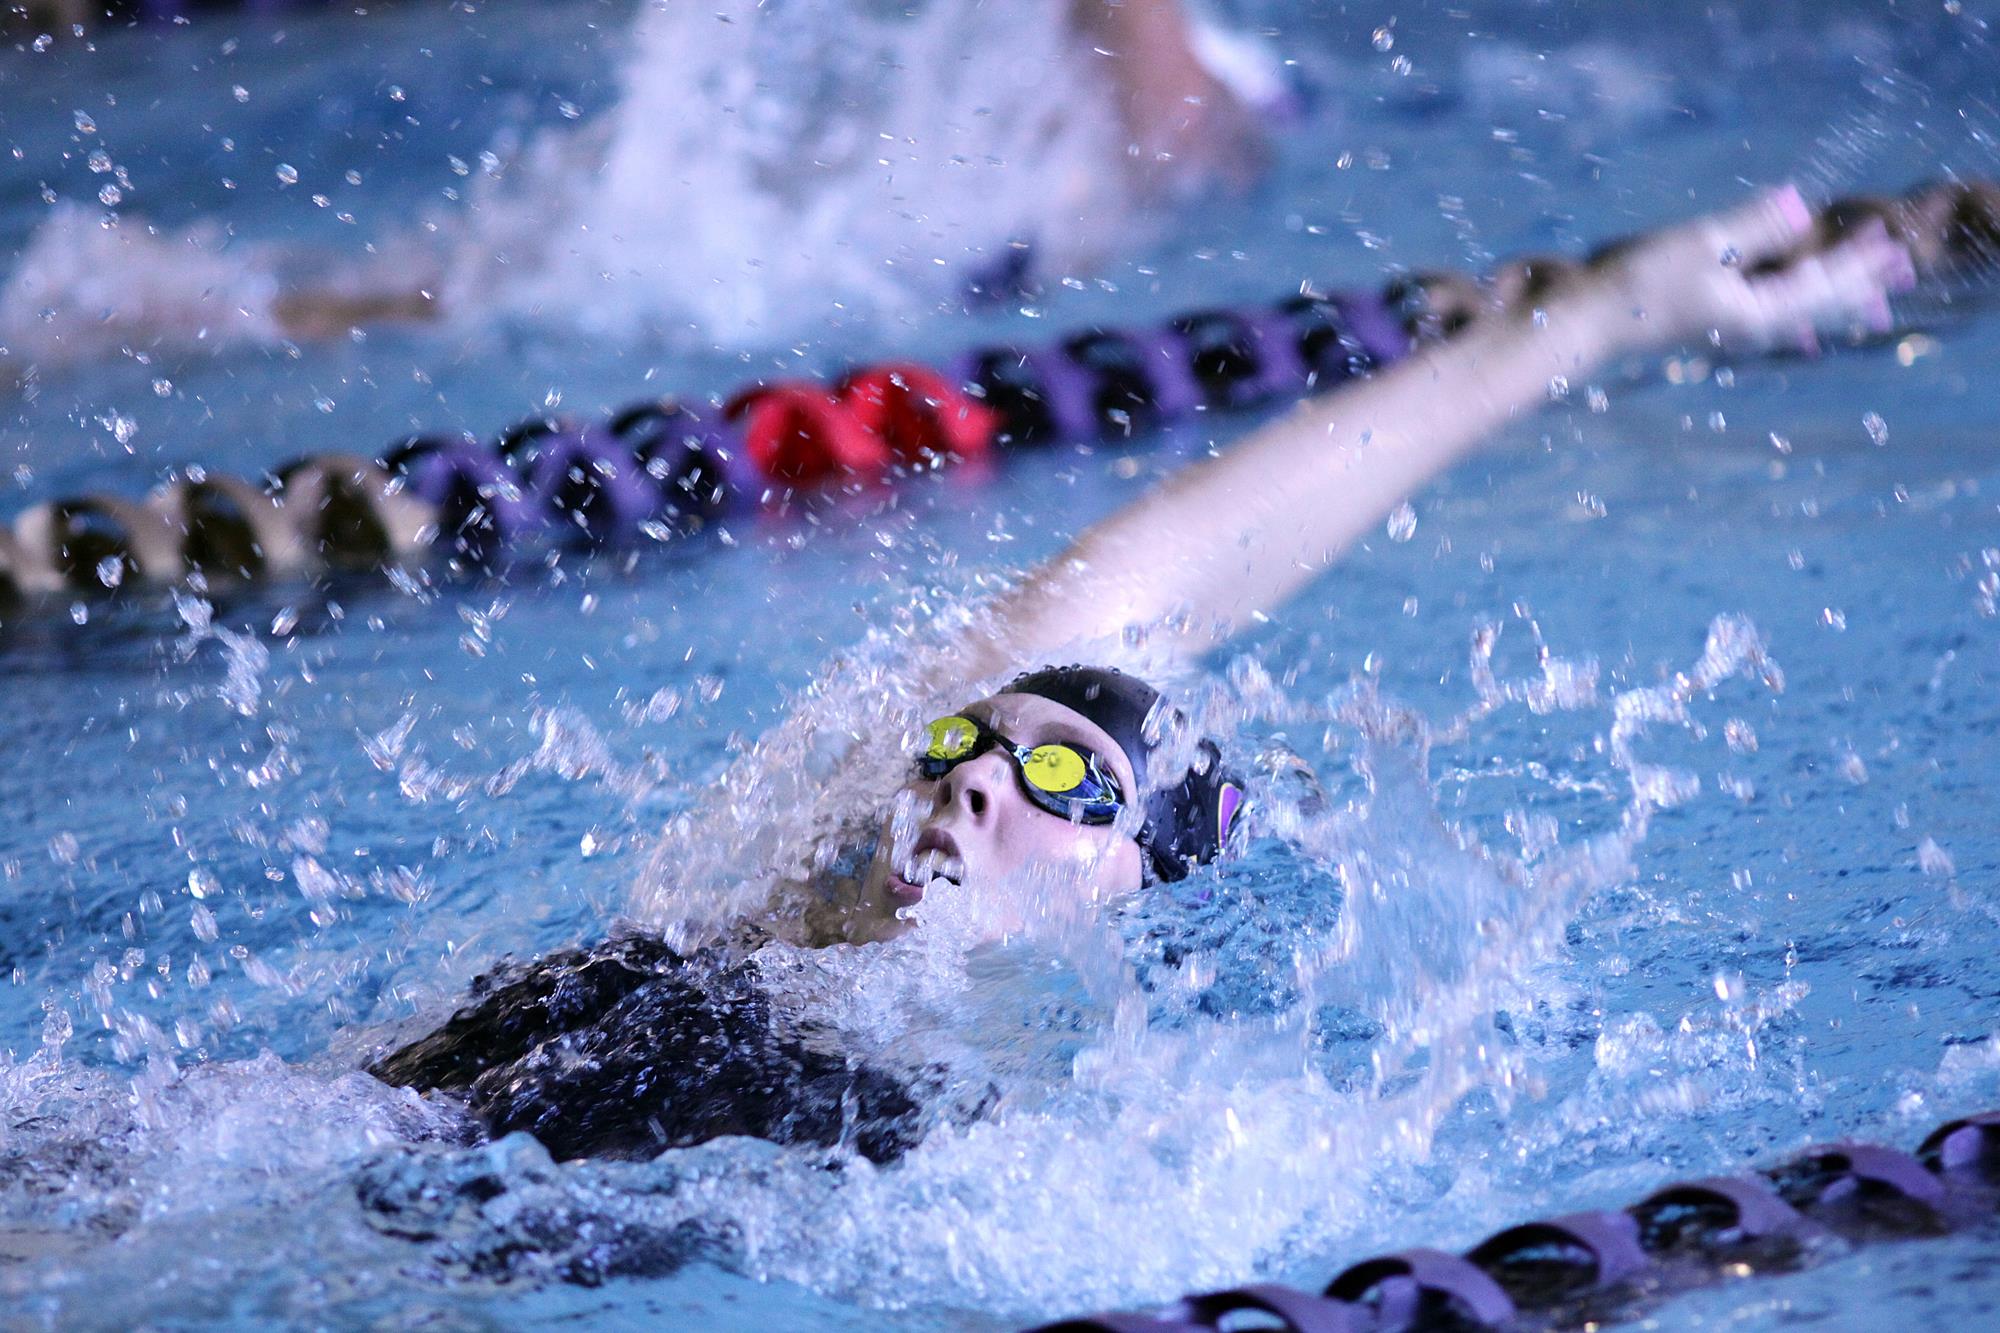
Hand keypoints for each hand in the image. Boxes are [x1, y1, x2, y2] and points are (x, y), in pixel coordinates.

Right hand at [1601, 185, 1916, 354]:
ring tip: (1860, 294)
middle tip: (1898, 270)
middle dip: (1856, 284)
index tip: (1889, 241)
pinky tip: (1790, 302)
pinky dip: (1791, 301)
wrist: (1586, 322)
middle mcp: (1748, 323)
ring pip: (1793, 310)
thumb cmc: (1639, 284)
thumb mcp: (1700, 244)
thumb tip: (1801, 203)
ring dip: (1829, 296)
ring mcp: (1726, 322)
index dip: (1857, 262)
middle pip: (1816, 303)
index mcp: (1757, 311)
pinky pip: (1766, 309)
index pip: (1822, 284)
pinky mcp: (1705, 316)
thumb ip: (1753, 225)